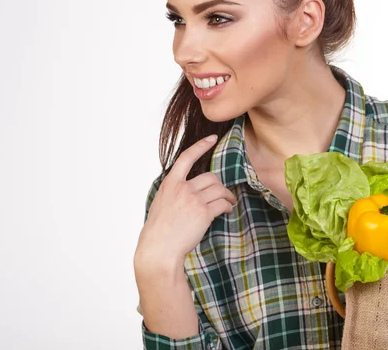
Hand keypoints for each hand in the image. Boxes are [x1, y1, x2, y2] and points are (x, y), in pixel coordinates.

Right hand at [134, 135, 236, 275]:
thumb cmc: (159, 231)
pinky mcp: (203, 213)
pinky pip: (222, 204)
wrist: (159, 249)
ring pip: (219, 190)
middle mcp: (182, 188)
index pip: (186, 158)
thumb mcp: (161, 204)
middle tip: (224, 195)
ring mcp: (193, 200)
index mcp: (170, 184)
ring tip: (229, 204)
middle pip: (211, 177)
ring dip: (227, 196)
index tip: (212, 138)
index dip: (201, 146)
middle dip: (220, 186)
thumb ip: (174, 192)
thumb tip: (189, 189)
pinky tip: (226, 211)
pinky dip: (227, 207)